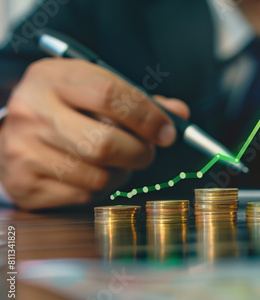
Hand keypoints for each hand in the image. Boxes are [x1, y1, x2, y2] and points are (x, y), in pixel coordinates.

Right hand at [1, 58, 188, 209]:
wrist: (10, 130)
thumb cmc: (63, 107)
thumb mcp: (92, 88)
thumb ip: (136, 100)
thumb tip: (179, 114)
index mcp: (53, 79)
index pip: (110, 96)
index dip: (148, 117)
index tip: (167, 132)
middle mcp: (32, 112)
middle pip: (104, 143)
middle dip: (139, 153)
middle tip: (146, 152)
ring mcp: (23, 150)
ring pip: (98, 176)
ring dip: (122, 174)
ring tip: (116, 162)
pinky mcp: (24, 183)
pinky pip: (83, 196)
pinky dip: (100, 190)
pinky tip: (93, 174)